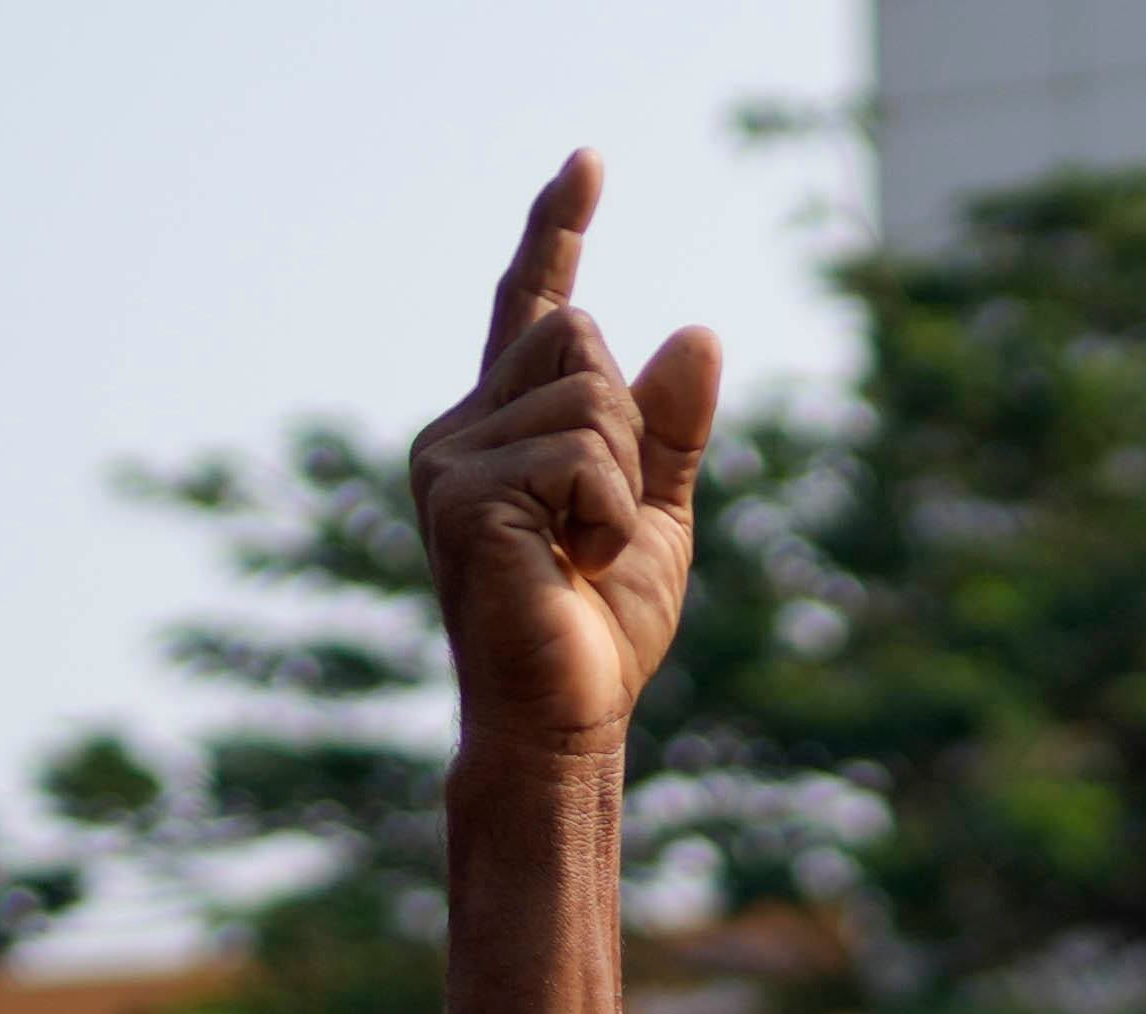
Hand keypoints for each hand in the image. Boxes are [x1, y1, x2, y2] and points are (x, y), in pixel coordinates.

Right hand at [416, 152, 728, 750]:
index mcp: (502, 428)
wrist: (565, 719)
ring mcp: (448, 459)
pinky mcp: (460, 494)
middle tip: (600, 526)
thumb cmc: (599, 631)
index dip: (558, 231)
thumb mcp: (657, 512)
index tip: (589, 162)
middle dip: (625, 426)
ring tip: (582, 554)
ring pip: (588, 395)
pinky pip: (582, 456)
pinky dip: (608, 515)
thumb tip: (696, 330)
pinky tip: (574, 567)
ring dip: (621, 479)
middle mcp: (459, 429)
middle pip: (578, 339)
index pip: (534, 309)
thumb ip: (670, 427)